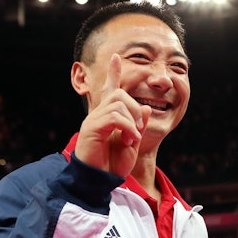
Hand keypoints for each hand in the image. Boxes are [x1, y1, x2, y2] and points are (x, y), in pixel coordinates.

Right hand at [74, 53, 150, 177]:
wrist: (100, 180)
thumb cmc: (113, 164)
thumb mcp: (132, 143)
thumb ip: (138, 125)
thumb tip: (146, 108)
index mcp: (107, 117)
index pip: (110, 89)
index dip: (113, 73)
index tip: (117, 57)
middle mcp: (98, 115)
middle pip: (120, 95)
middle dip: (135, 109)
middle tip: (138, 130)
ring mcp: (93, 120)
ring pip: (118, 104)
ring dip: (132, 121)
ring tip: (132, 138)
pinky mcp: (92, 129)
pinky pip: (115, 117)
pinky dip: (127, 127)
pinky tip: (128, 139)